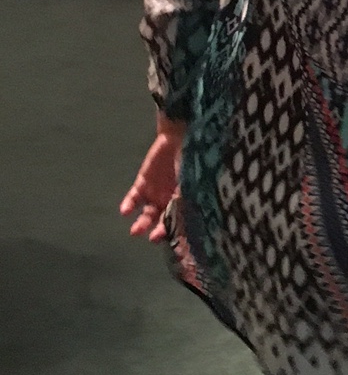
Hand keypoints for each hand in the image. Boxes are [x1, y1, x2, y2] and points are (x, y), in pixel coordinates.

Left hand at [121, 125, 183, 242]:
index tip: (172, 240)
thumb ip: (186, 202)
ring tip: (136, 231)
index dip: (176, 232)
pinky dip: (129, 205)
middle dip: (158, 231)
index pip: (181, 222)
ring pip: (147, 213)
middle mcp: (171, 200)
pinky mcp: (143, 182)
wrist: (181, 134)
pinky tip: (126, 211)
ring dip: (142, 223)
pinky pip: (134, 198)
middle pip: (163, 221)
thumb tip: (186, 224)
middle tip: (152, 237)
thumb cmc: (194, 159)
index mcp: (188, 200)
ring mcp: (156, 192)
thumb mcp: (193, 183)